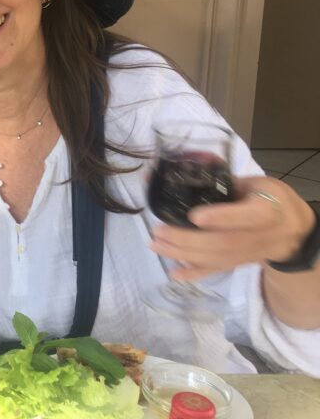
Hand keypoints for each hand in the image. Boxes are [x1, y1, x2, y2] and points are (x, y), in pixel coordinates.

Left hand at [150, 175, 316, 280]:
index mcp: (267, 210)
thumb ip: (226, 182)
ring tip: (155, 244)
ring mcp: (249, 253)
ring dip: (182, 254)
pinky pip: (217, 270)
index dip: (221, 217)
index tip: (194, 216)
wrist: (292, 229)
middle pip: (223, 242)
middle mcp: (259, 236)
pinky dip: (194, 273)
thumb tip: (180, 174)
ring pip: (217, 258)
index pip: (246, 216)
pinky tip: (173, 273)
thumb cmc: (269, 198)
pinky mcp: (241, 263)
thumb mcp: (255, 183)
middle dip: (187, 239)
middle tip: (159, 230)